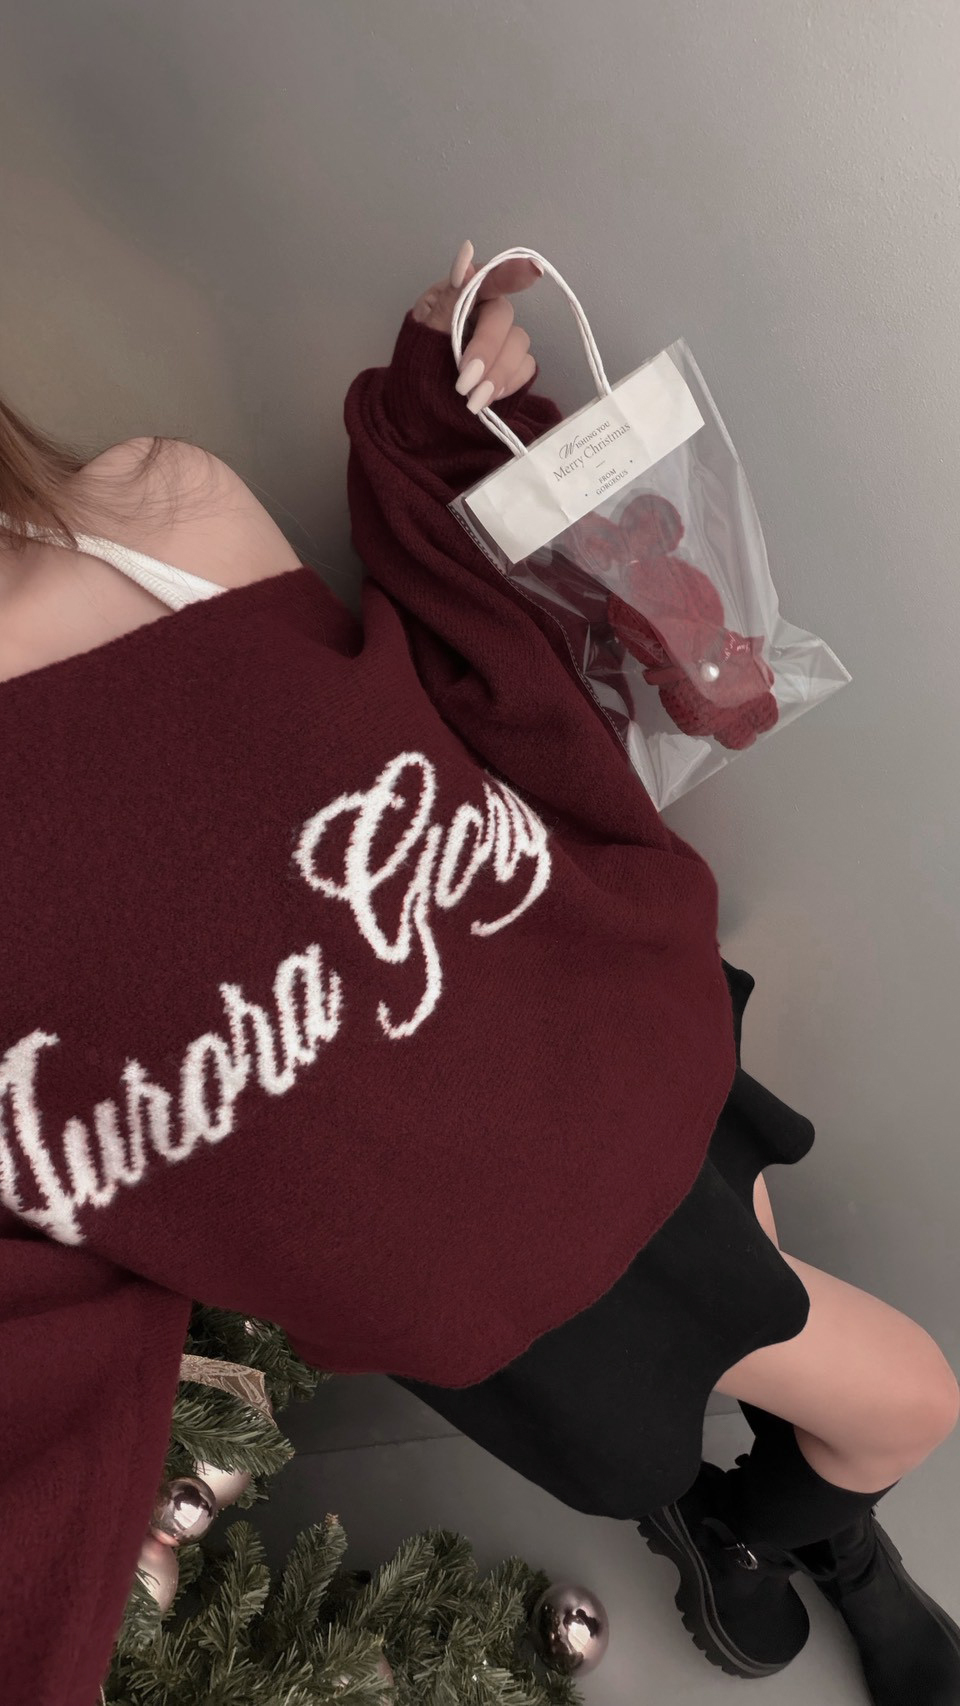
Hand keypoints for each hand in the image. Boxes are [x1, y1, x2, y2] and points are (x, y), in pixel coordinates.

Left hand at [411, 241, 541, 412]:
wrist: (418, 409)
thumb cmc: (416, 366)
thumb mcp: (424, 331)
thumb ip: (450, 297)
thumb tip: (466, 254)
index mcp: (460, 295)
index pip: (489, 277)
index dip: (511, 272)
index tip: (533, 271)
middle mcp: (484, 312)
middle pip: (503, 316)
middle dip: (487, 348)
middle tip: (465, 380)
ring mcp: (501, 339)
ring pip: (518, 344)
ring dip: (498, 373)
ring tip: (473, 399)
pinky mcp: (512, 366)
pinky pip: (525, 368)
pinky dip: (508, 384)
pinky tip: (487, 398)